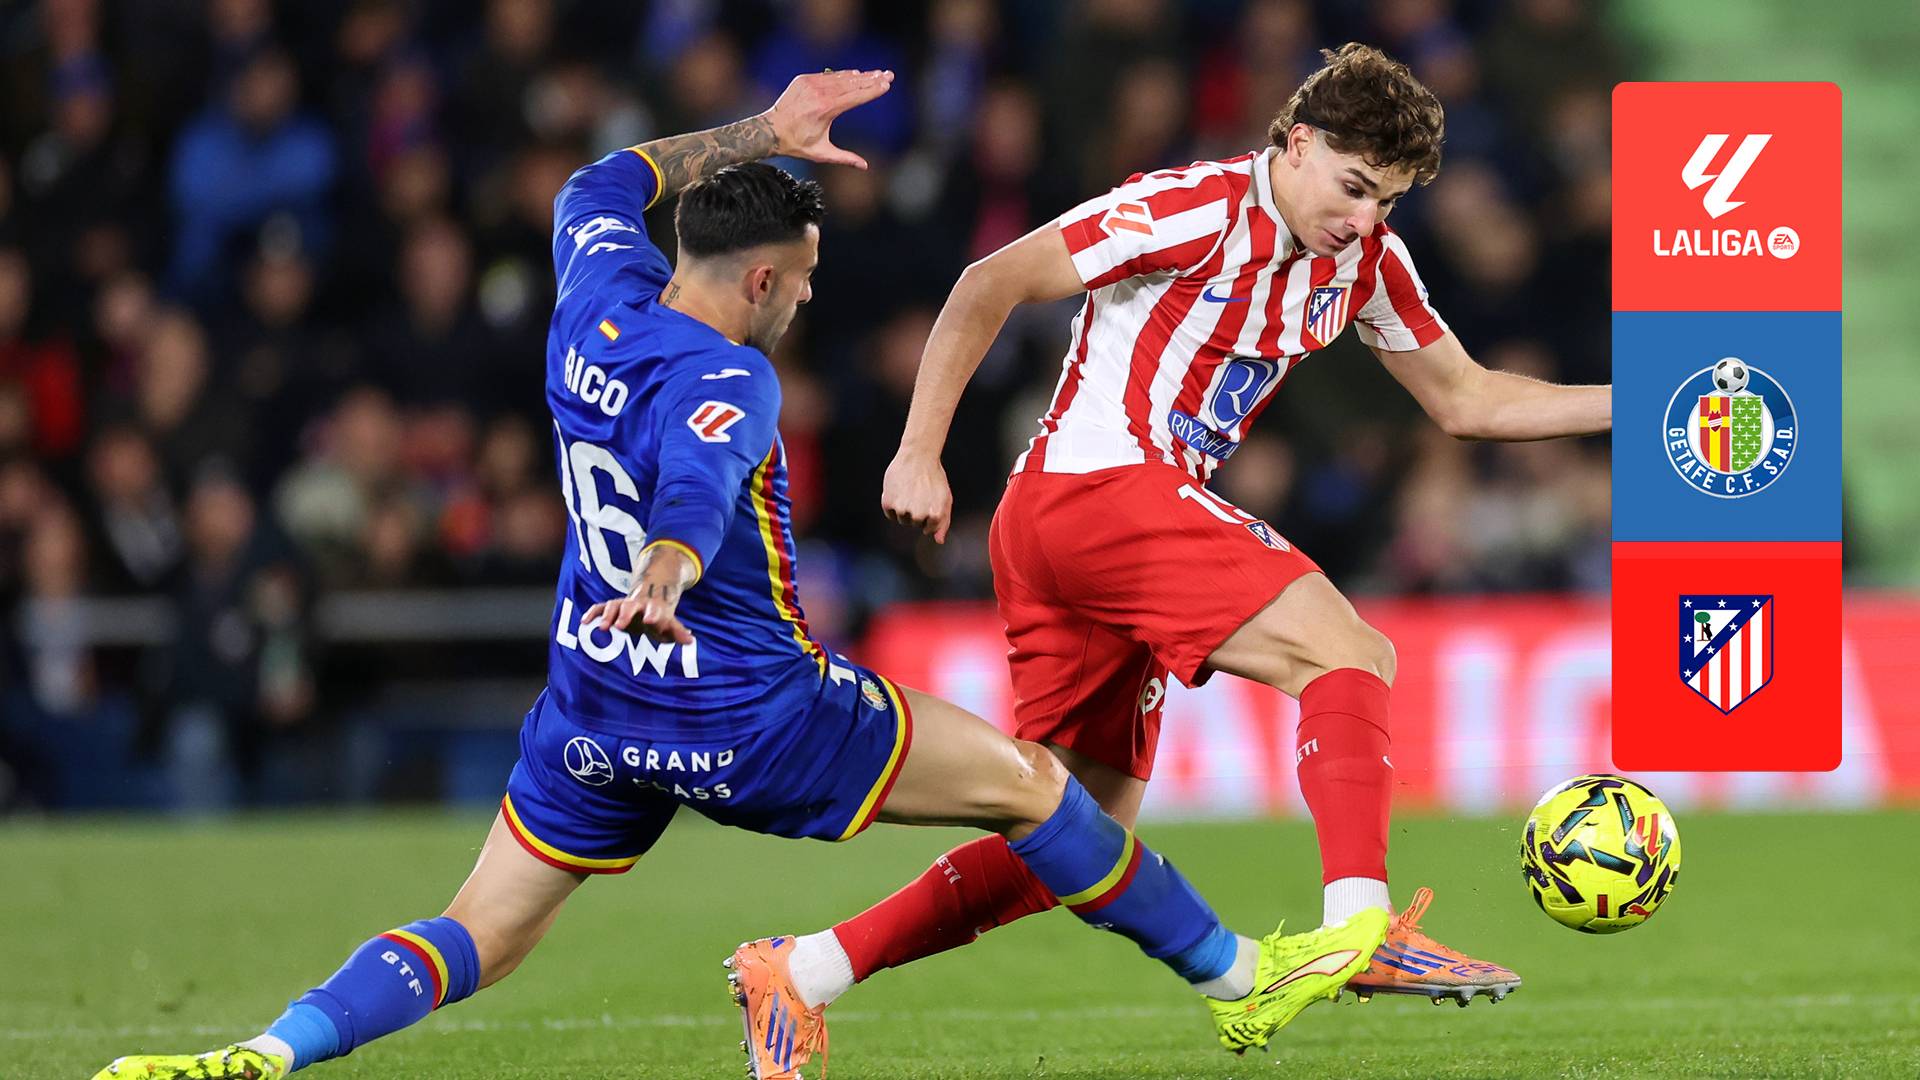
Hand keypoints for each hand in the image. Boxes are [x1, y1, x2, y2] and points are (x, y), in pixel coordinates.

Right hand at [582, 545, 697, 644]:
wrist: (648, 598)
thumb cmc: (659, 617)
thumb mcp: (669, 624)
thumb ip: (678, 632)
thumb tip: (691, 640)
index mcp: (652, 608)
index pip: (654, 611)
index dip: (653, 615)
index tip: (651, 621)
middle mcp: (636, 605)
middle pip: (630, 606)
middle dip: (625, 615)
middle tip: (619, 626)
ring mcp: (622, 605)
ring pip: (613, 605)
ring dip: (607, 615)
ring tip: (602, 628)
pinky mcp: (611, 608)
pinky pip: (599, 608)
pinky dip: (592, 613)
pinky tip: (584, 622)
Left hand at [765, 69, 894, 169]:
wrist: (770, 130)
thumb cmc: (797, 144)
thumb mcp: (821, 154)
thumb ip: (845, 158)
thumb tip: (865, 166)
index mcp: (825, 110)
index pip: (855, 96)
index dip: (873, 90)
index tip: (887, 84)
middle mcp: (819, 94)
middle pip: (852, 84)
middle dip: (872, 79)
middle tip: (889, 75)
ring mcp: (810, 84)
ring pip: (841, 78)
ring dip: (860, 76)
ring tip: (877, 74)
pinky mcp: (804, 80)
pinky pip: (828, 76)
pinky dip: (843, 75)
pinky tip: (856, 75)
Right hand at [881, 452, 952, 543]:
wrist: (918, 456)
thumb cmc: (934, 478)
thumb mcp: (945, 499)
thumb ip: (944, 522)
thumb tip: (938, 541)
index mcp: (935, 515)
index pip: (928, 529)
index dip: (928, 515)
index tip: (929, 500)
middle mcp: (918, 515)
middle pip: (914, 524)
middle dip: (917, 511)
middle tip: (919, 492)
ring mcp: (903, 509)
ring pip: (902, 520)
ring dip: (904, 508)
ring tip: (909, 490)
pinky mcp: (888, 503)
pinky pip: (890, 514)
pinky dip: (893, 504)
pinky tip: (899, 490)